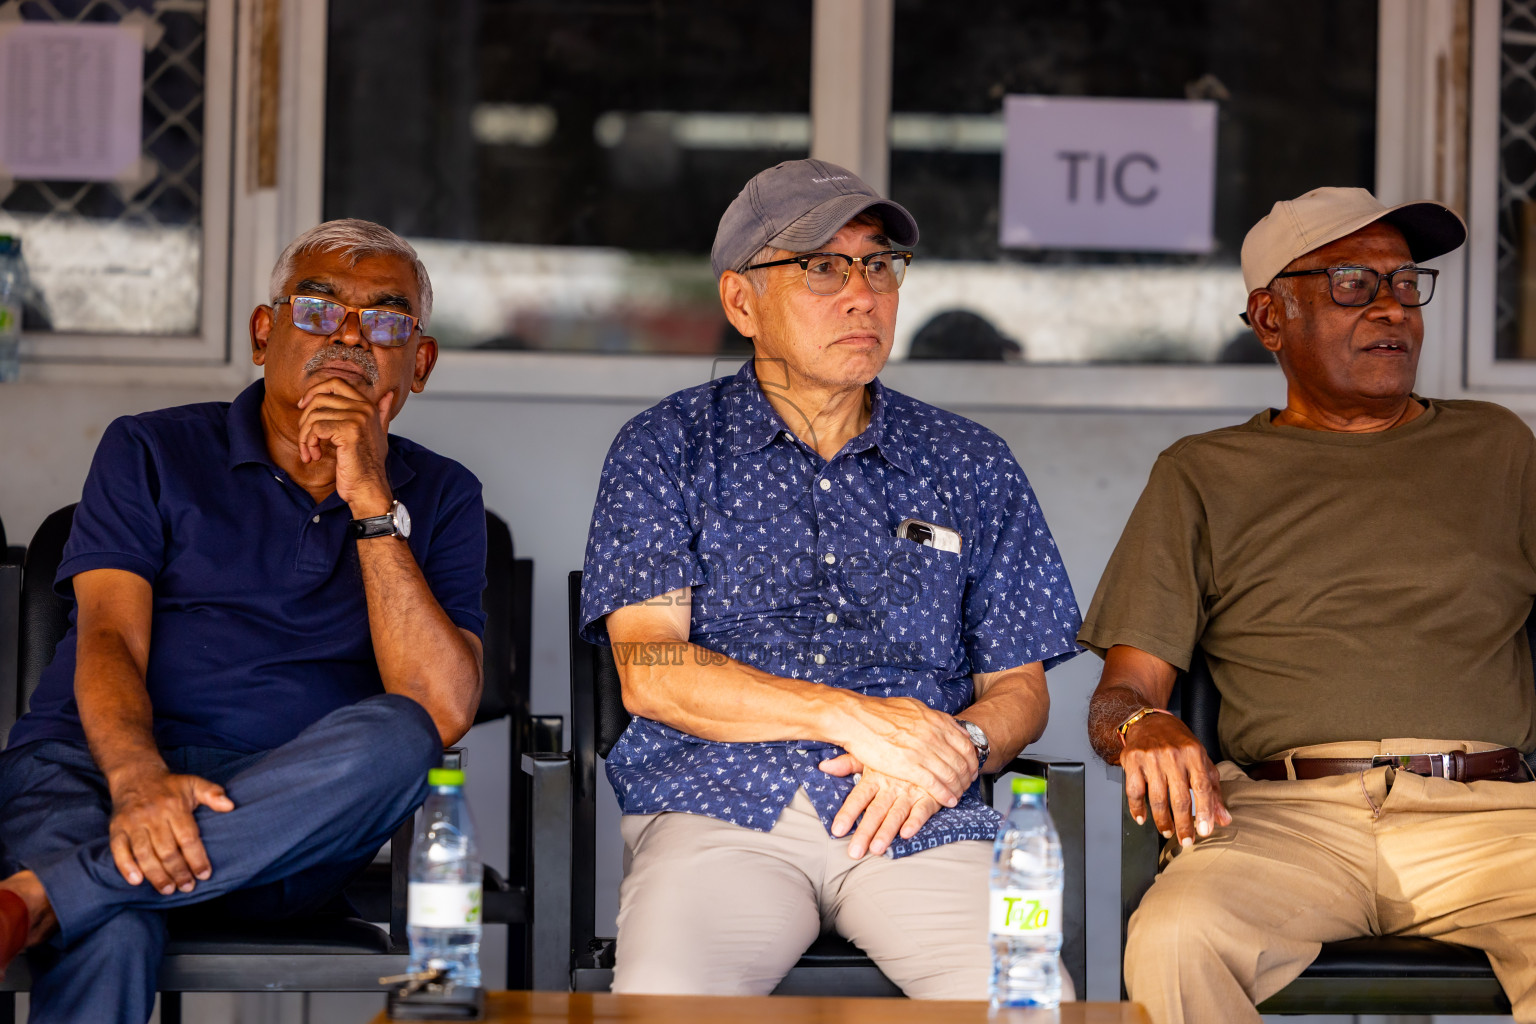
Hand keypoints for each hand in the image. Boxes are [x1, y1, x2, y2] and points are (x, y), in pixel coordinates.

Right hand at [107, 766, 234, 894]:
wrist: (135, 775)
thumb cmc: (169, 785)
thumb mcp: (194, 783)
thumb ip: (213, 793)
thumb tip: (230, 805)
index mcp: (174, 807)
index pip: (188, 838)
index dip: (197, 858)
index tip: (204, 874)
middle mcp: (153, 816)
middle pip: (167, 850)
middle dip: (179, 872)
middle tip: (187, 887)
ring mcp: (133, 823)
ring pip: (145, 854)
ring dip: (157, 875)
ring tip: (169, 890)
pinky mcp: (117, 829)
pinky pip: (119, 850)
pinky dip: (126, 867)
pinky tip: (137, 881)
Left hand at [296, 377, 393, 513]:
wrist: (369, 489)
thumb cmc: (368, 465)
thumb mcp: (378, 434)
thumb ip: (381, 413)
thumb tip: (389, 394)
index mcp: (368, 406)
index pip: (335, 383)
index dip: (315, 392)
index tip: (304, 408)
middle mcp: (364, 408)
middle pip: (320, 398)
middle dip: (305, 418)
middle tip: (306, 438)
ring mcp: (357, 419)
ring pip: (314, 415)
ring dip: (305, 436)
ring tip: (311, 451)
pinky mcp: (347, 432)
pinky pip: (315, 428)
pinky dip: (308, 443)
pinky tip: (315, 456)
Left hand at [822, 758, 941, 857]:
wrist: (931, 747)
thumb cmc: (897, 756)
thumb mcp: (873, 756)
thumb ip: (848, 764)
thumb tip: (823, 766)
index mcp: (875, 775)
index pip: (858, 797)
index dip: (848, 813)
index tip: (837, 831)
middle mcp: (891, 785)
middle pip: (876, 811)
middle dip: (865, 832)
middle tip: (855, 852)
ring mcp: (911, 791)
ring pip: (896, 813)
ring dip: (887, 832)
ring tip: (876, 849)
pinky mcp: (930, 796)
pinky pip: (922, 810)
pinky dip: (915, 822)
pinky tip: (906, 834)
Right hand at [835, 695, 978, 806]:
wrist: (857, 719)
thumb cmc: (880, 712)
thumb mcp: (913, 707)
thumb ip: (933, 717)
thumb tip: (948, 723)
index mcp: (935, 721)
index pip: (965, 744)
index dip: (972, 759)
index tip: (972, 767)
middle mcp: (933, 735)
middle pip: (961, 761)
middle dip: (967, 776)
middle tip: (967, 784)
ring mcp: (922, 751)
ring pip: (951, 774)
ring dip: (958, 788)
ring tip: (959, 795)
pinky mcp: (909, 767)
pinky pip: (935, 784)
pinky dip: (945, 795)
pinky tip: (948, 801)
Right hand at [1120, 714, 1230, 846]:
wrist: (1147, 721)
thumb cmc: (1178, 743)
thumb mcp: (1201, 760)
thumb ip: (1213, 791)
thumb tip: (1223, 820)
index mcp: (1193, 754)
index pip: (1202, 787)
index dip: (1205, 812)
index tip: (1205, 831)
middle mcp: (1172, 755)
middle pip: (1180, 797)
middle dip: (1184, 824)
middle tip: (1186, 841)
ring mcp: (1151, 758)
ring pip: (1157, 798)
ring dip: (1162, 820)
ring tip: (1168, 831)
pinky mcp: (1132, 760)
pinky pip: (1134, 791)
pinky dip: (1137, 808)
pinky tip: (1142, 819)